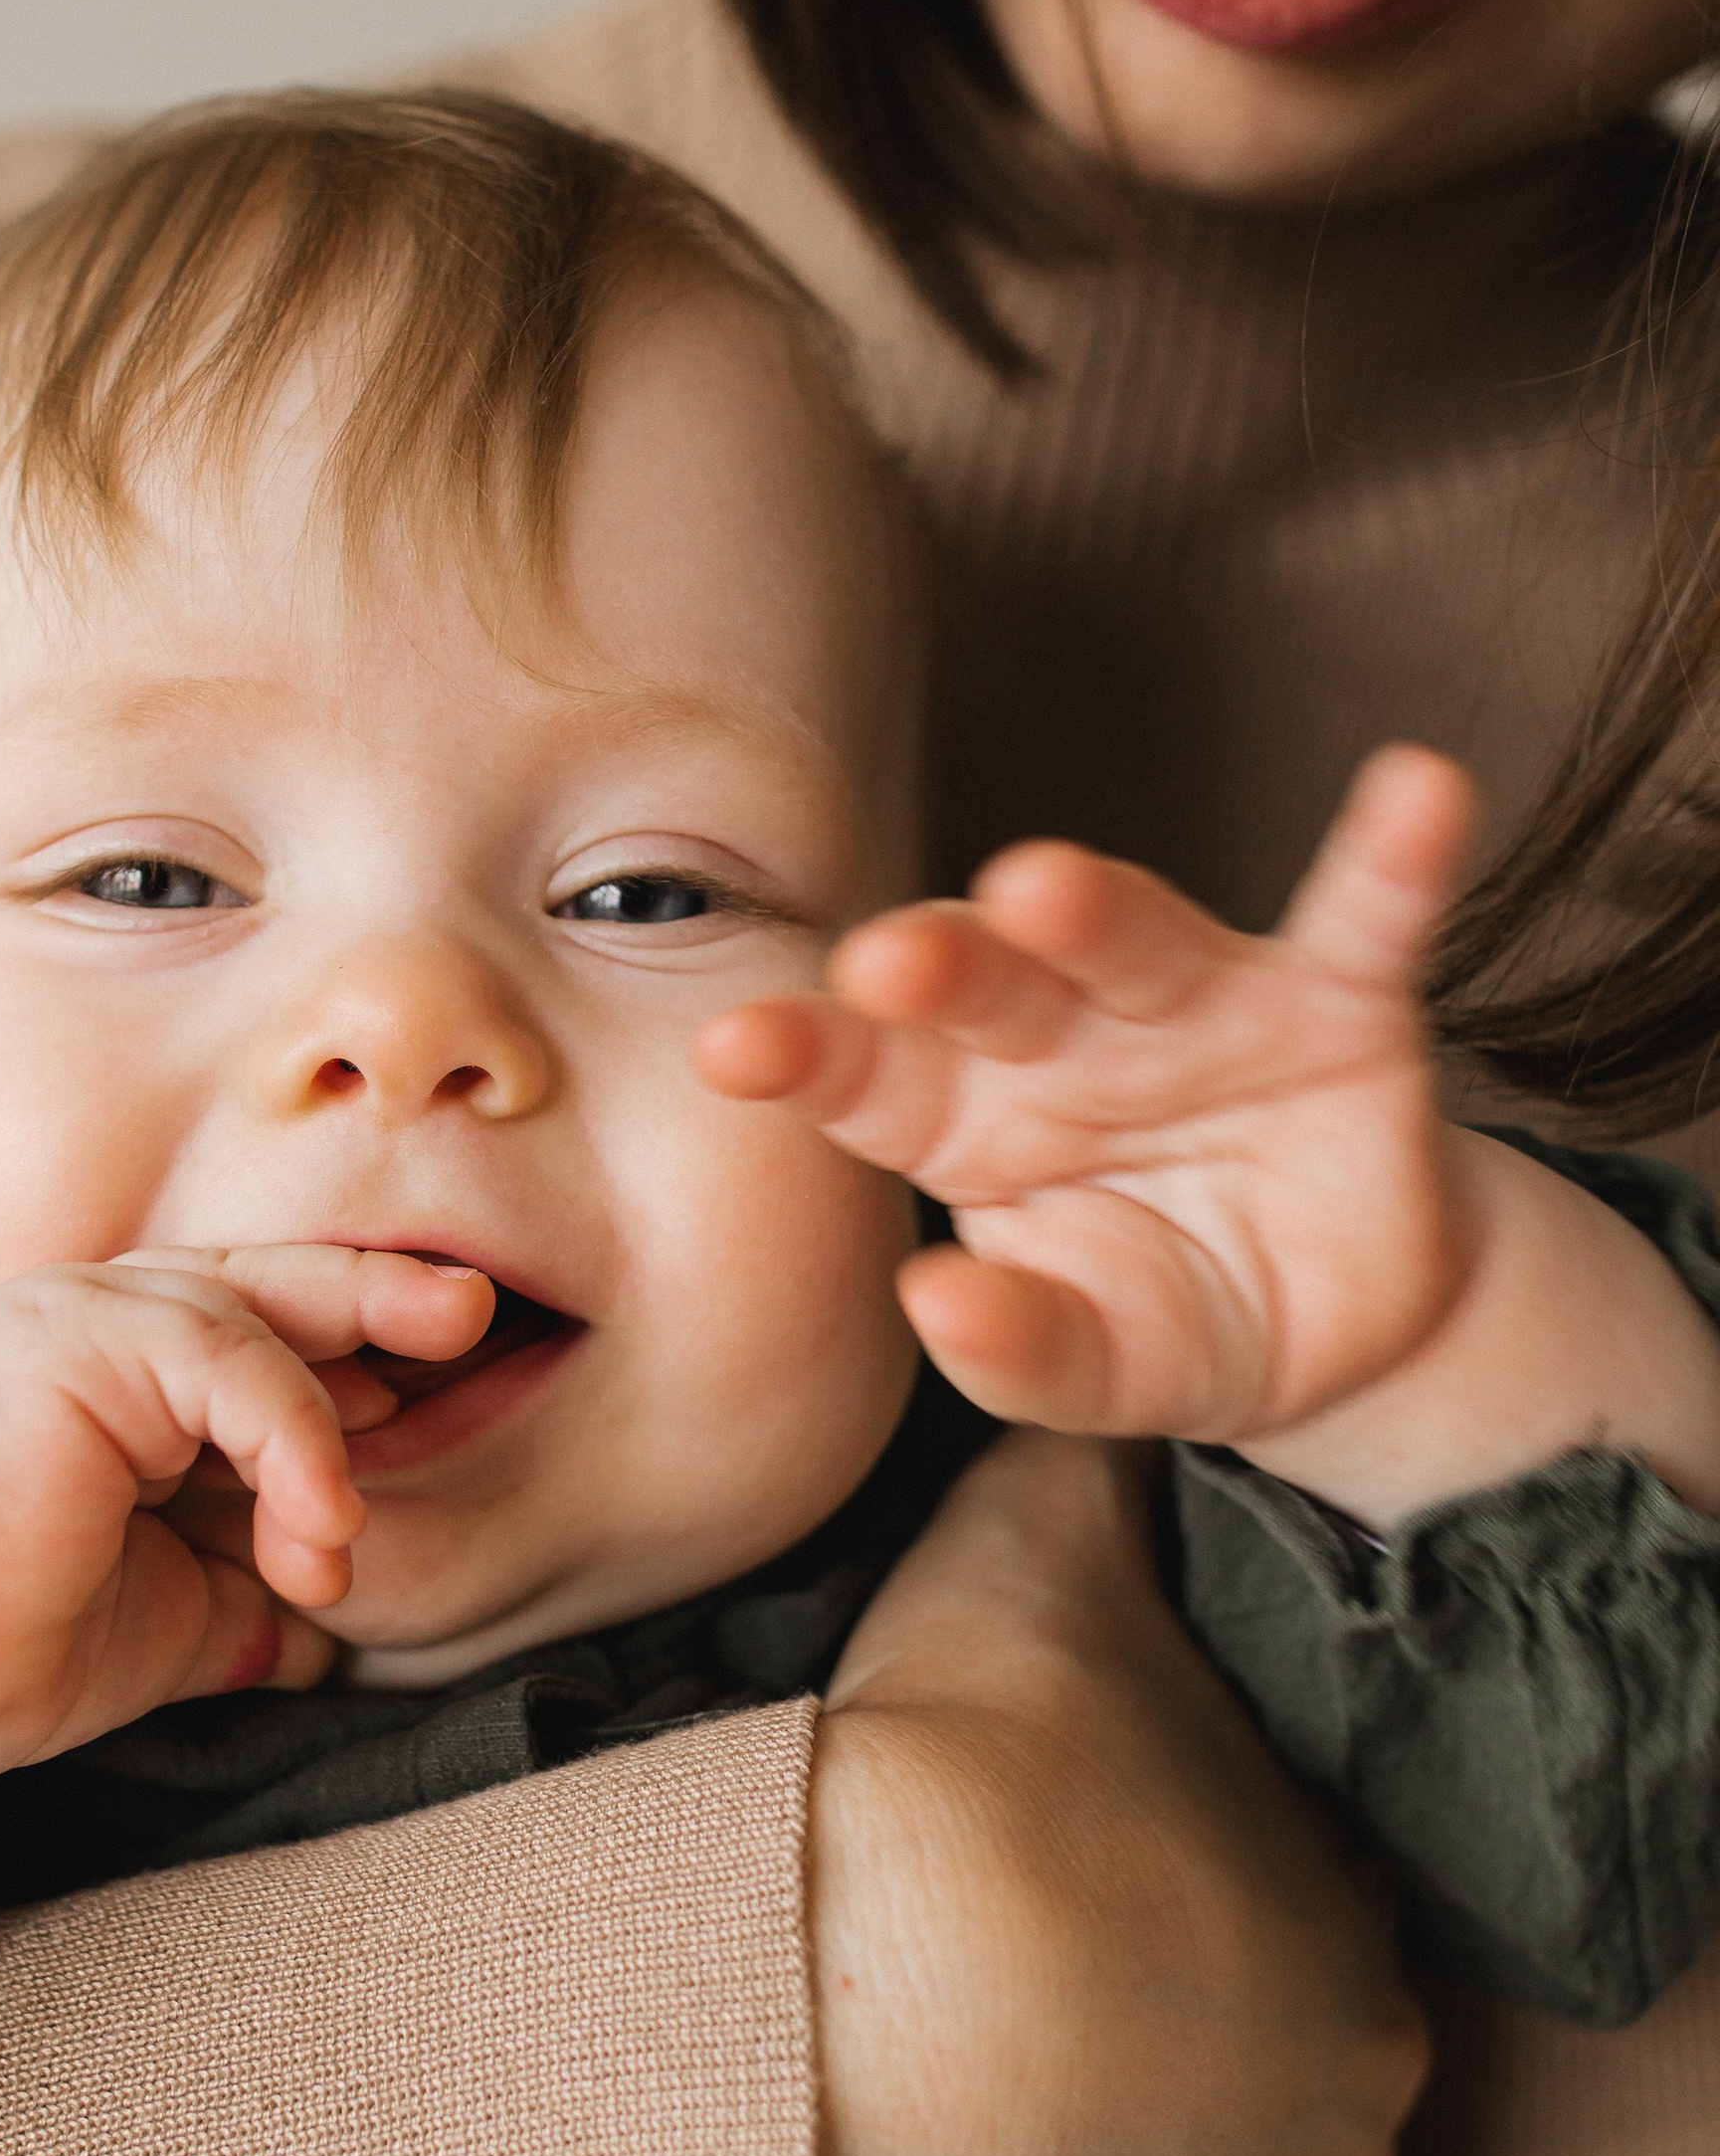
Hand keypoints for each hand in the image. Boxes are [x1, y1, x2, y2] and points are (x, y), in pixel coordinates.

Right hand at [0, 1243, 489, 1956]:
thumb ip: (253, 1599)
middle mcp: (104, 1319)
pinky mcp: (81, 1336)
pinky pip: (237, 1361)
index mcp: (121, 1373)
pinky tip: (319, 1527)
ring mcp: (89, 1313)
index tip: (426, 1403)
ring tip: (345, 1536)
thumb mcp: (174, 1618)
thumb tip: (335, 1634)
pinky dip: (298, 1439)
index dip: (353, 1355)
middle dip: (384, 1298)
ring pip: (263, 1316)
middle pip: (276, 1283)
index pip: (266, 1330)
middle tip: (476, 1318)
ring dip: (335, 1421)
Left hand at [701, 745, 1479, 1444]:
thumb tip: (933, 1305)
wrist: (1334, 1326)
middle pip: (991, 988)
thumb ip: (1016, 1348)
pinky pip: (1368, 918)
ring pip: (1138, 938)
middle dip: (941, 967)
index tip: (736, 1049)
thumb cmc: (1166, 1317)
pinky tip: (1420, 791)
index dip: (810, 1056)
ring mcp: (1205, 1006)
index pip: (875, 1078)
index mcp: (970, 1121)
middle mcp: (1068, 1037)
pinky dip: (1395, 857)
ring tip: (1044, 888)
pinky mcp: (1341, 1003)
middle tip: (887, 964)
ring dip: (1093, 906)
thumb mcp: (1091, 1365)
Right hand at [806, 1429, 1428, 2155]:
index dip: (1166, 1918)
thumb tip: (1101, 1353)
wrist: (880, 2023)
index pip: (1283, 1909)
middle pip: (1289, 2078)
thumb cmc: (958, 1783)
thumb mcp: (1023, 1556)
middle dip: (1177, 2072)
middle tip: (1020, 2049)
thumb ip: (1089, 1461)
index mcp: (1334, 1884)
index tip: (1052, 1923)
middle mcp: (1373, 2063)